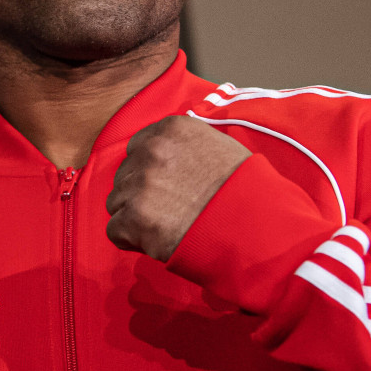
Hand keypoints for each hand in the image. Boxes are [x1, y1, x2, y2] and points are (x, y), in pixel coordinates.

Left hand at [105, 116, 249, 261]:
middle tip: (169, 210)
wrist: (256, 225)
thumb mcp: (219, 148)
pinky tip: (156, 240)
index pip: (139, 147)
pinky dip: (132, 240)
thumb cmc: (244, 190)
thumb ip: (185, 146)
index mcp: (171, 129)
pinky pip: (115, 230)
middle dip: (141, 193)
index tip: (167, 186)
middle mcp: (151, 150)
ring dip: (135, 216)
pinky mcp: (134, 217)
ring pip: (117, 202)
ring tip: (167, 225)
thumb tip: (166, 154)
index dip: (150, 171)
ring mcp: (140, 183)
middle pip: (126, 174)